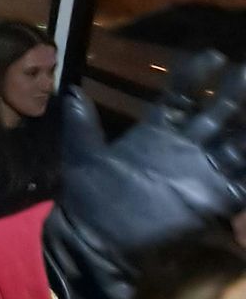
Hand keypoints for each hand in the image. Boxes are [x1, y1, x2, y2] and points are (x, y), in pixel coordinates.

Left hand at [42, 52, 245, 298]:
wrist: (98, 241)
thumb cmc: (88, 198)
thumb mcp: (83, 156)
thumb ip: (82, 125)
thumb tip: (70, 91)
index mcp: (156, 132)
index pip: (180, 96)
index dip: (195, 76)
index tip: (212, 56)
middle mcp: (184, 147)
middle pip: (216, 113)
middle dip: (233, 92)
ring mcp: (200, 173)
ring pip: (236, 142)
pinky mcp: (212, 200)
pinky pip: (241, 182)